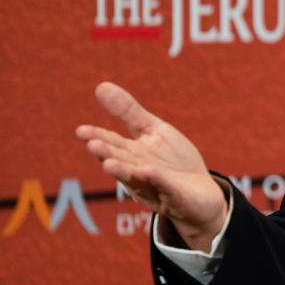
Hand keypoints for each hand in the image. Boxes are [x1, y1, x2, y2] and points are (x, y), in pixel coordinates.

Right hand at [77, 82, 227, 251]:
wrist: (202, 195)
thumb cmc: (174, 162)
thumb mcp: (154, 131)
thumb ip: (128, 112)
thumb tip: (100, 86)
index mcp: (133, 155)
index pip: (113, 144)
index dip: (98, 138)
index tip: (81, 131)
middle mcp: (139, 173)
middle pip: (121, 162)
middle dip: (107, 155)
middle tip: (92, 145)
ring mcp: (156, 188)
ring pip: (137, 179)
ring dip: (123, 172)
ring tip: (109, 164)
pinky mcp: (176, 198)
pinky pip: (167, 189)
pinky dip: (158, 180)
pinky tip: (149, 171)